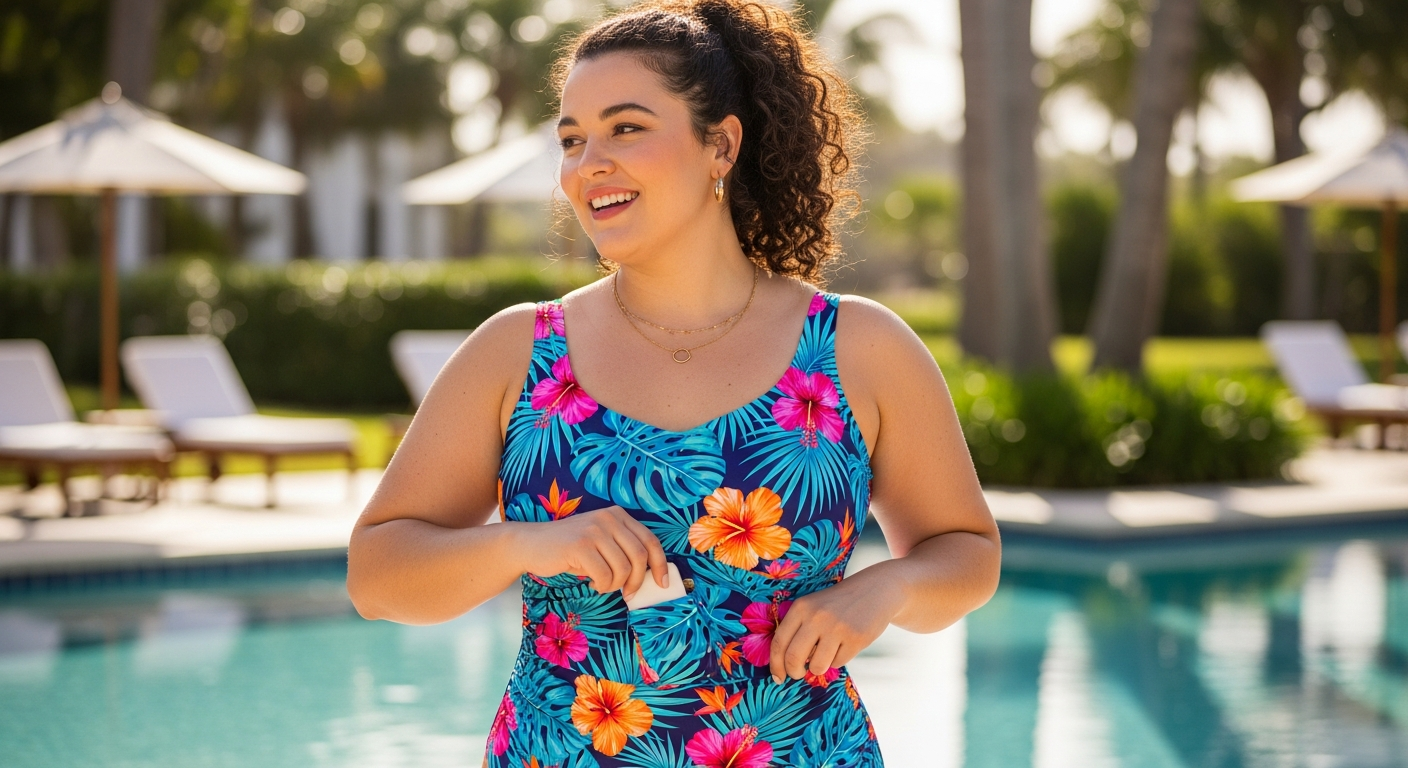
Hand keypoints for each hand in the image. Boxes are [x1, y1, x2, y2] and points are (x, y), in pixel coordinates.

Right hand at [519, 506, 668, 599]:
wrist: (532, 544)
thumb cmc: (570, 549)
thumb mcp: (601, 542)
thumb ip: (623, 550)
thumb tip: (651, 576)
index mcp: (618, 515)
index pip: (650, 540)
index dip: (660, 564)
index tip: (663, 583)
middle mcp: (609, 518)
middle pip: (640, 556)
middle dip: (638, 581)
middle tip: (629, 594)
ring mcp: (594, 530)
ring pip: (623, 568)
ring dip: (616, 585)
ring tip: (602, 584)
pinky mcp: (580, 545)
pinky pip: (605, 576)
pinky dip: (602, 586)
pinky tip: (592, 582)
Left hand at [769, 567, 905, 682]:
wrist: (874, 590)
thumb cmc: (837, 604)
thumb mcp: (812, 607)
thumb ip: (796, 629)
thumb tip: (782, 664)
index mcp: (801, 608)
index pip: (779, 642)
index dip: (775, 664)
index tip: (778, 677)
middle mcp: (816, 617)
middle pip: (794, 658)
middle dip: (794, 672)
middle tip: (798, 674)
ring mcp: (837, 628)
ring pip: (817, 666)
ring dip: (818, 667)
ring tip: (826, 653)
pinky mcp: (855, 639)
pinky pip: (838, 663)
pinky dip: (838, 659)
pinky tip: (845, 644)